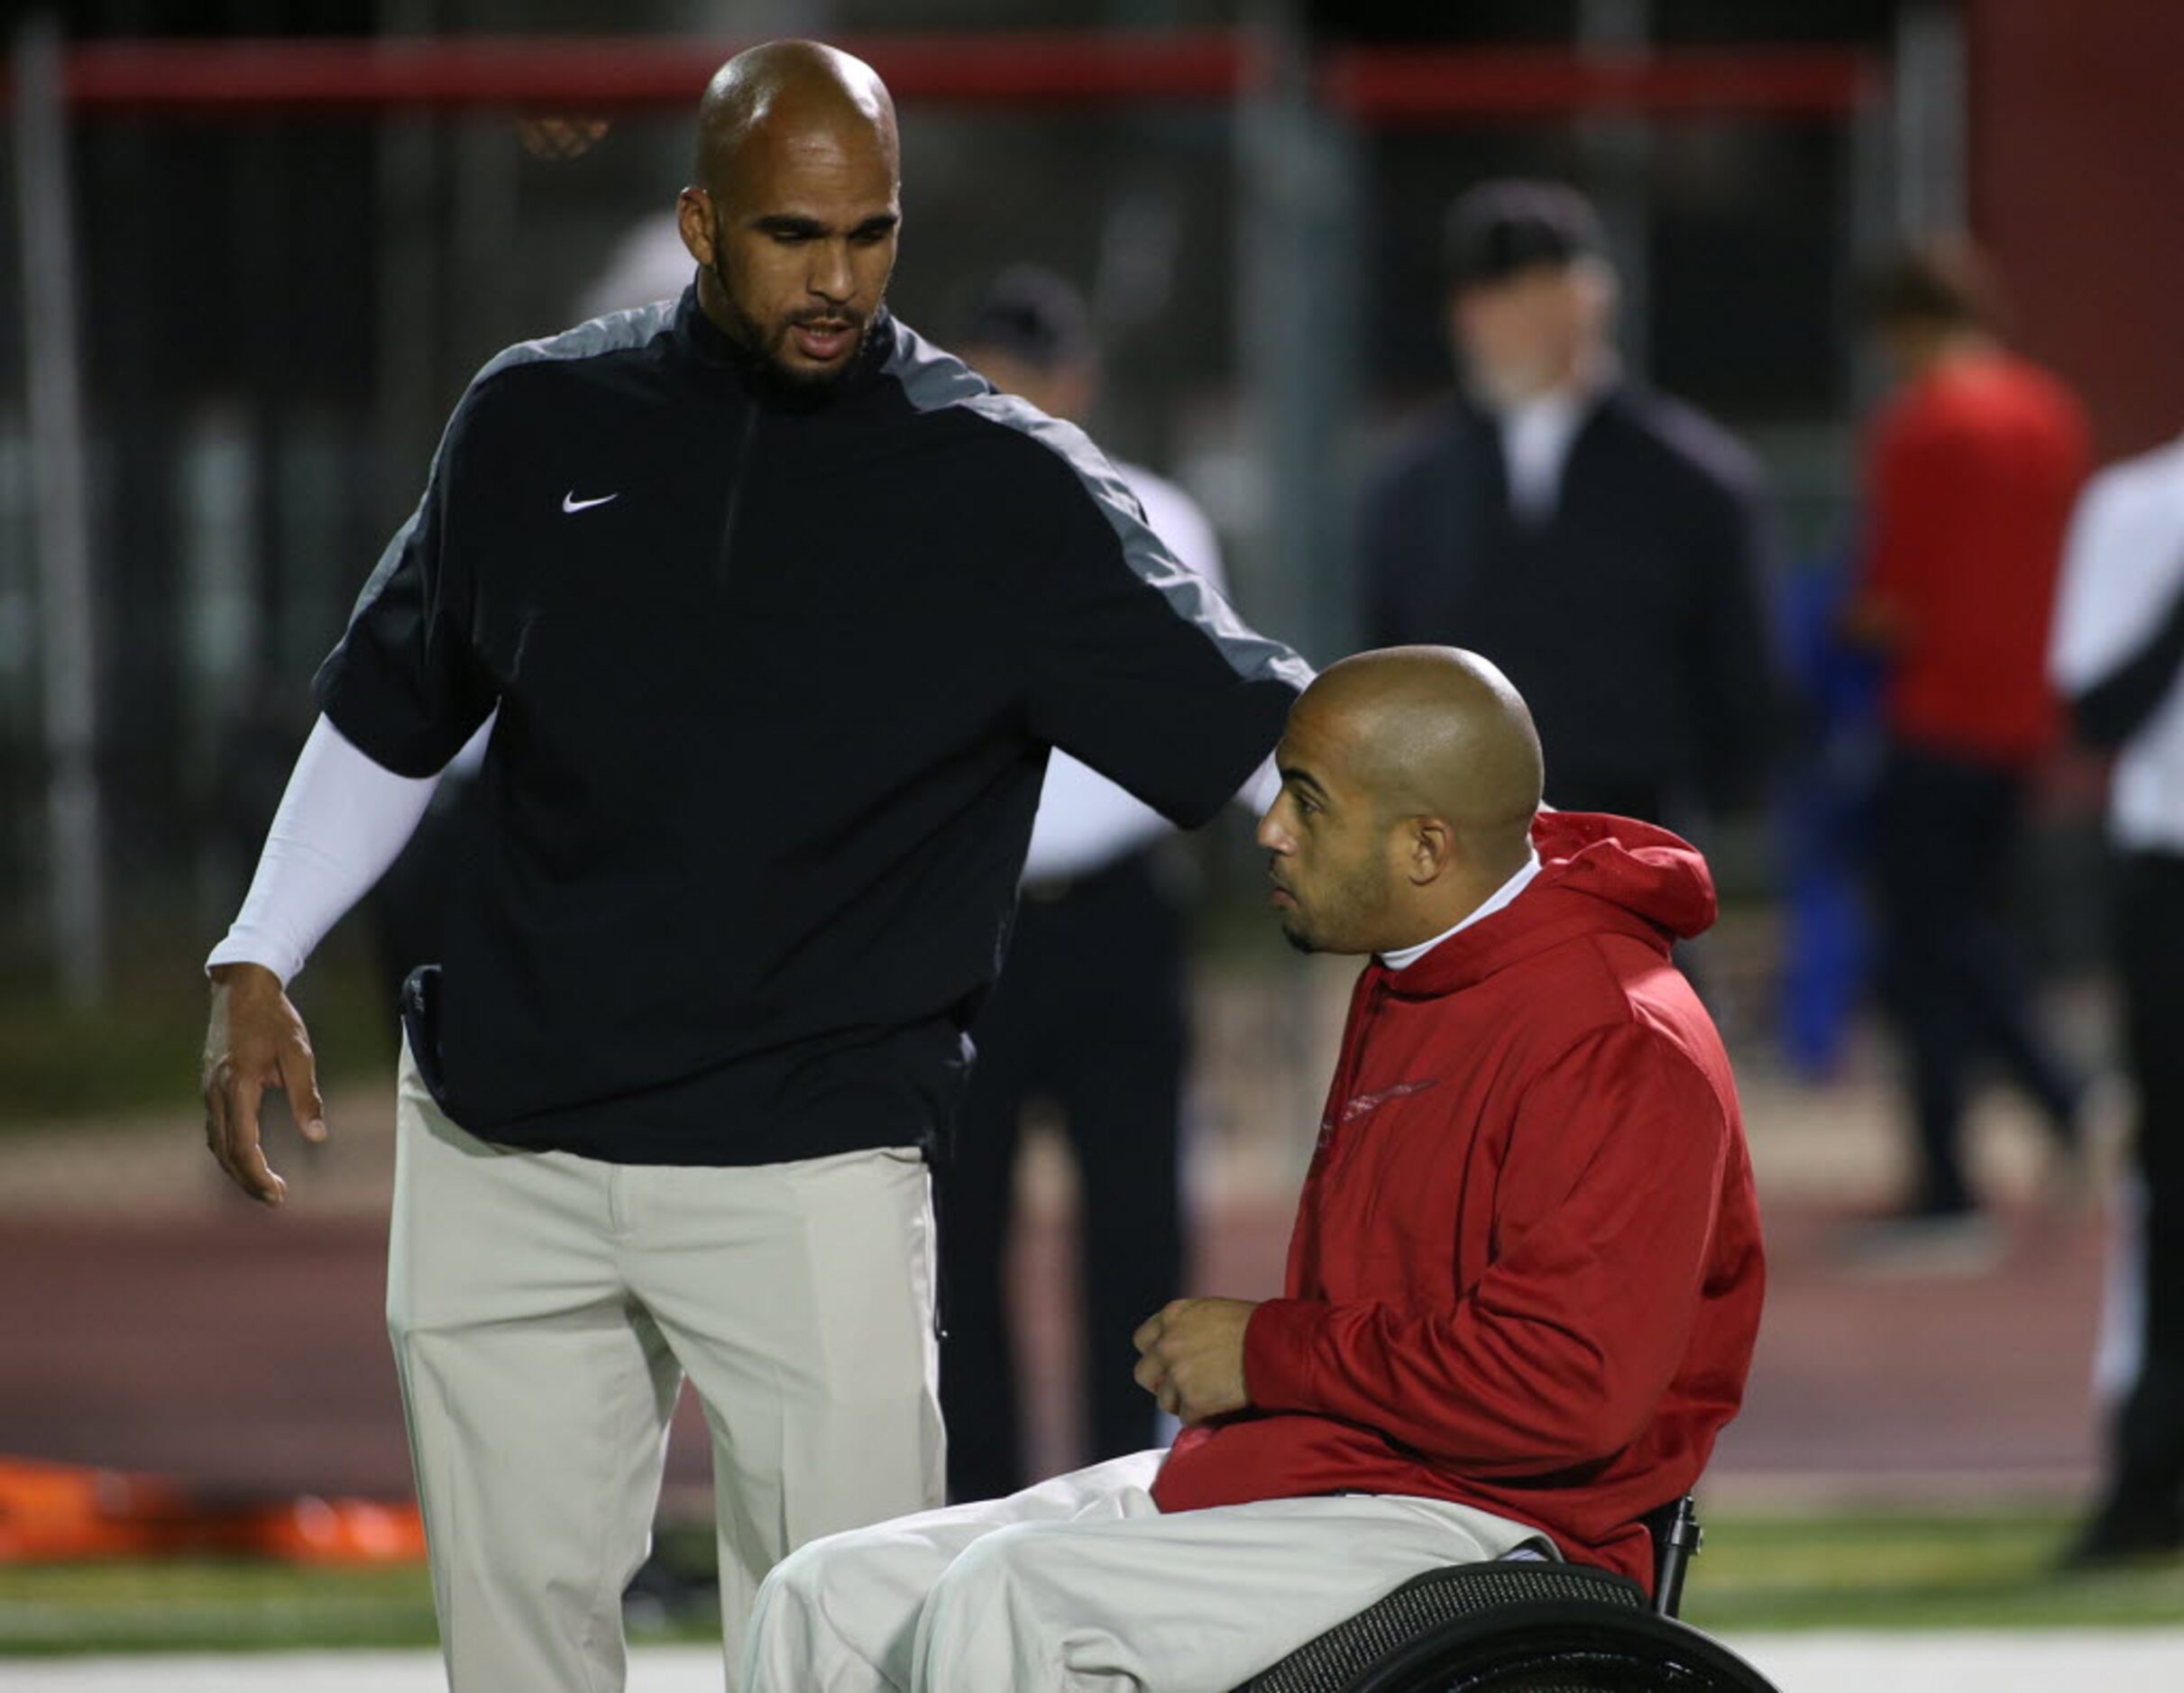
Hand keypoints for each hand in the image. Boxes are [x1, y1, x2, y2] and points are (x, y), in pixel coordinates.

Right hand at [202, 962, 326, 1206]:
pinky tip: (247, 1158)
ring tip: (265, 1185)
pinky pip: (216, 1129)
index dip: (258, 1175)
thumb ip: (306, 1096)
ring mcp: (208, 1090)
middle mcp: (216, 1093)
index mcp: (238, 1087)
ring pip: (217, 1143)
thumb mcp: (299, 1054)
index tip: (278, 1194)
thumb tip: (317, 1136)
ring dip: (238, 1169)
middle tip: (276, 1199)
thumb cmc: (275, 1019)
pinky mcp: (210, 1087)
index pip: (243, 1145)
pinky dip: (230, 1150)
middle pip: (226, 1152)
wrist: (240, 989)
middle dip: (248, 1180)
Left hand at [1132, 1297, 1256, 1425]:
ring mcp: (1177, 1373)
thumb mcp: (1213, 1312)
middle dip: (1161, 1383)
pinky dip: (1204, 1417)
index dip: (1157, 1356)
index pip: (1142, 1341)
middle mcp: (1167, 1343)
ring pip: (1164, 1402)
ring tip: (1211, 1396)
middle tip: (1185, 1387)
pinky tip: (1223, 1405)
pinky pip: (1188, 1419)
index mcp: (1172, 1315)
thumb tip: (1181, 1347)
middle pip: (1144, 1374)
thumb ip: (1188, 1327)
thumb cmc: (1256, 1326)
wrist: (1276, 1345)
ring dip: (1184, 1403)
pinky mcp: (1192, 1400)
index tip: (1170, 1365)